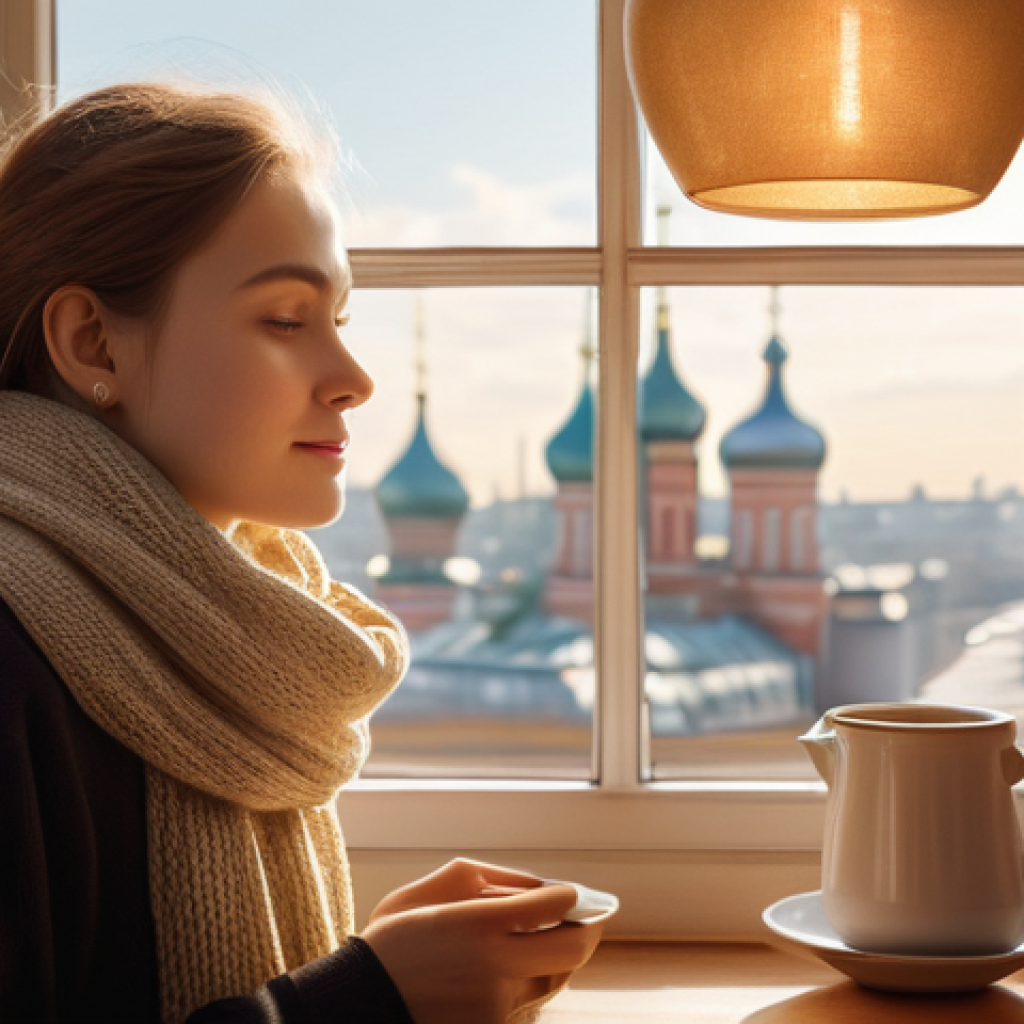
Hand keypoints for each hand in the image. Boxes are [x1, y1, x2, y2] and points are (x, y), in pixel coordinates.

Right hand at [361, 859, 610, 1023]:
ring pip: (553, 981)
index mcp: (480, 923)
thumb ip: (487, 882)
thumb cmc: (391, 942)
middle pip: (573, 950)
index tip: (573, 893)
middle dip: (589, 930)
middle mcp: (496, 967)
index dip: (573, 897)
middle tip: (591, 918)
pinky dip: (525, 986)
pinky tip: (505, 974)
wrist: (359, 1006)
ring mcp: (497, 1007)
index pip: (554, 906)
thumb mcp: (428, 892)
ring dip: (556, 959)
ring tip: (548, 941)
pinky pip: (526, 1006)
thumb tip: (537, 887)